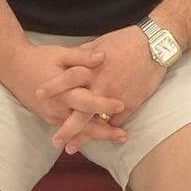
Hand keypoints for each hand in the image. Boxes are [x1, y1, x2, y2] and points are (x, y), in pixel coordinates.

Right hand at [4, 42, 128, 149]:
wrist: (14, 68)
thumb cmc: (39, 58)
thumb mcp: (61, 53)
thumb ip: (82, 57)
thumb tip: (102, 57)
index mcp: (62, 92)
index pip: (86, 102)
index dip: (104, 105)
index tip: (121, 105)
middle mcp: (57, 108)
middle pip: (83, 125)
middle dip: (104, 132)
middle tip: (124, 135)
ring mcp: (52, 115)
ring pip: (77, 131)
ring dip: (96, 135)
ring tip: (116, 136)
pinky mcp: (49, 118)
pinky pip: (68, 129)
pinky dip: (83, 134)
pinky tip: (96, 135)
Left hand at [37, 25, 165, 153]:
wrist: (153, 46)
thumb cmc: (124, 41)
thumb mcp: (98, 44)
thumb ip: (81, 56)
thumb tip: (68, 63)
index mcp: (91, 69)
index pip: (67, 79)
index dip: (52, 88)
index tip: (37, 96)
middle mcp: (101, 86)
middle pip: (80, 112)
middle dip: (66, 128)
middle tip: (55, 141)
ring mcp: (116, 98)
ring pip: (97, 123)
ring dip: (85, 137)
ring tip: (72, 148)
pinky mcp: (131, 104)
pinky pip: (116, 122)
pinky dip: (107, 131)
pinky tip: (98, 138)